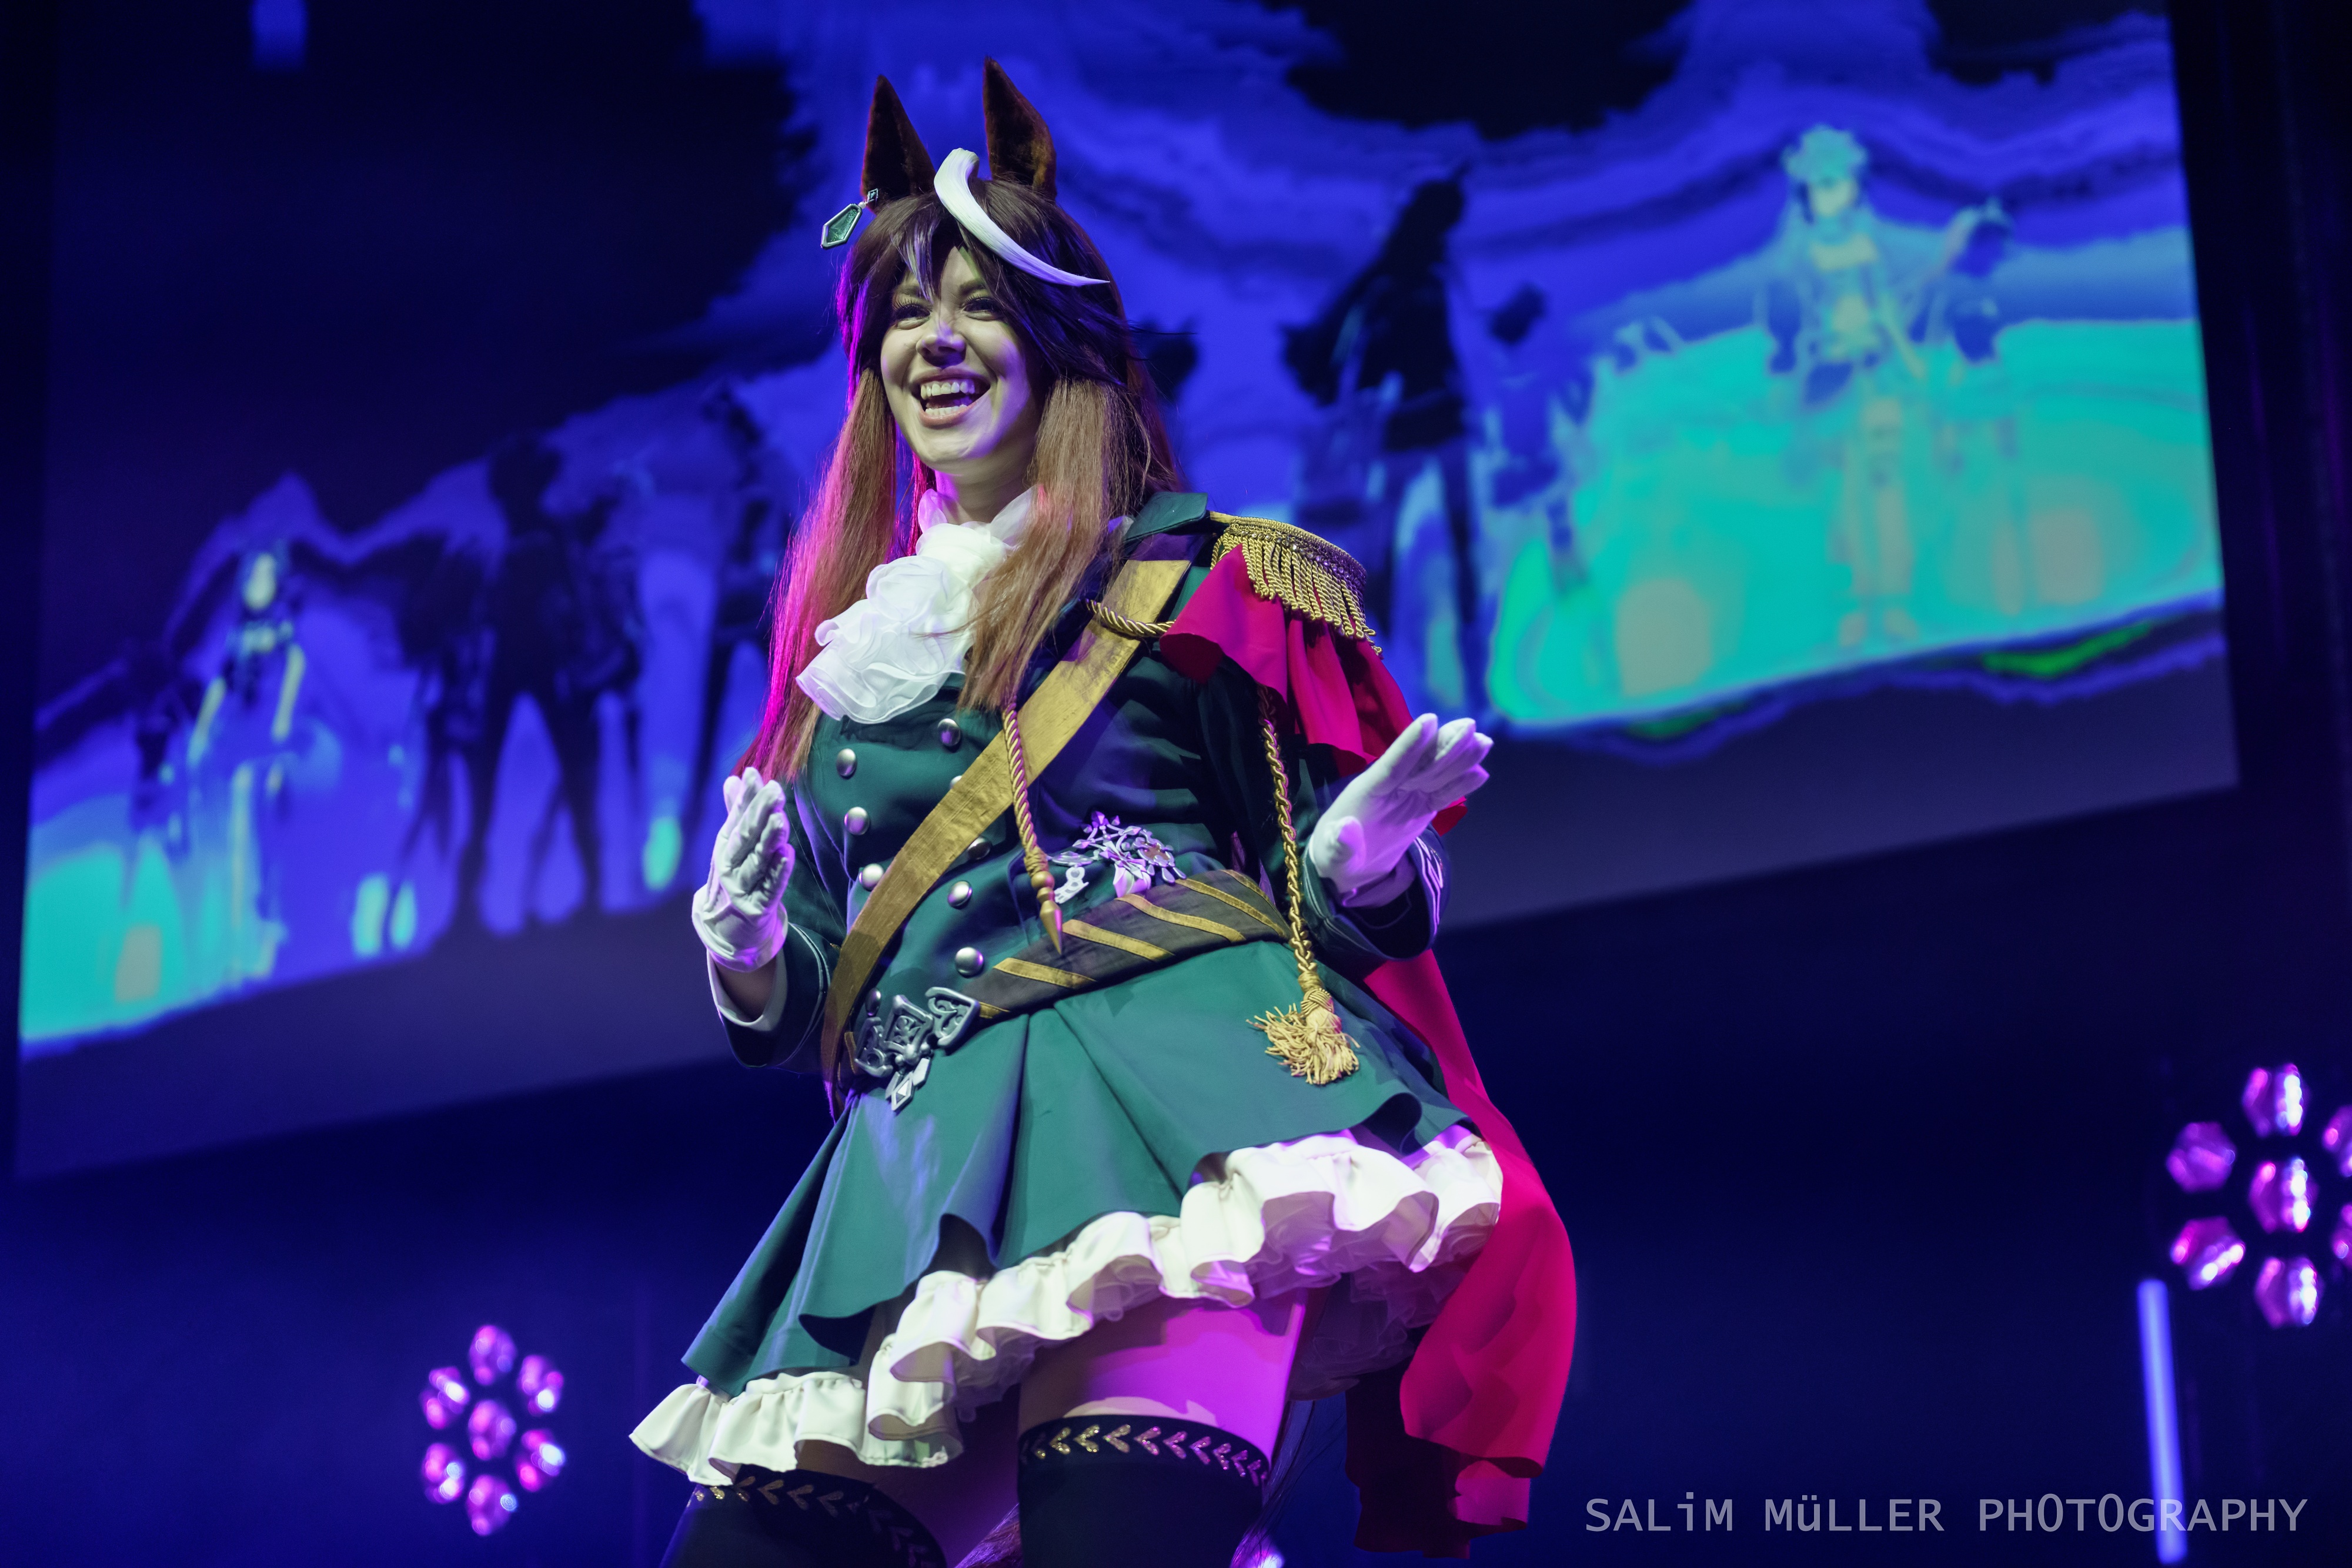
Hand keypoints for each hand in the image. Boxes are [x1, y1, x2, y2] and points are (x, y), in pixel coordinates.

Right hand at [693, 766, 793, 971]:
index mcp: (725, 846)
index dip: (747, 797)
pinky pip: (769, 889)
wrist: (724, 929)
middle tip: (775, 791)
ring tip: (780, 820)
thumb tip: (735, 777)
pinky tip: (787, 855)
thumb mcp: (731, 846)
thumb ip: (736, 812)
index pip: (736, 817)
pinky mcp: (755, 909)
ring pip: (757, 861)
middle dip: (760, 812)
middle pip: (746, 836)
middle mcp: (729, 865)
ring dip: (769, 840)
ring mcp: (740, 888)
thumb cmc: (733, 879)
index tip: (757, 775)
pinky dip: (778, 872)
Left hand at [1307, 714, 1490, 902]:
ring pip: (1436, 773)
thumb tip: (1345, 830)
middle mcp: (1390, 787)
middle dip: (1444, 744)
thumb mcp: (1332, 857)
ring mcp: (1407, 795)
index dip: (1409, 744)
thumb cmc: (1333, 857)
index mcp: (1367, 790)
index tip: (1429, 720)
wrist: (1345, 865)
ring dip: (1458, 757)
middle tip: (1469, 726)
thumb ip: (1339, 845)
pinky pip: (1442, 793)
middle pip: (1420, 763)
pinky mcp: (1420, 807)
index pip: (1391, 764)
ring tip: (1483, 741)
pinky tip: (1479, 773)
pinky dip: (1460, 784)